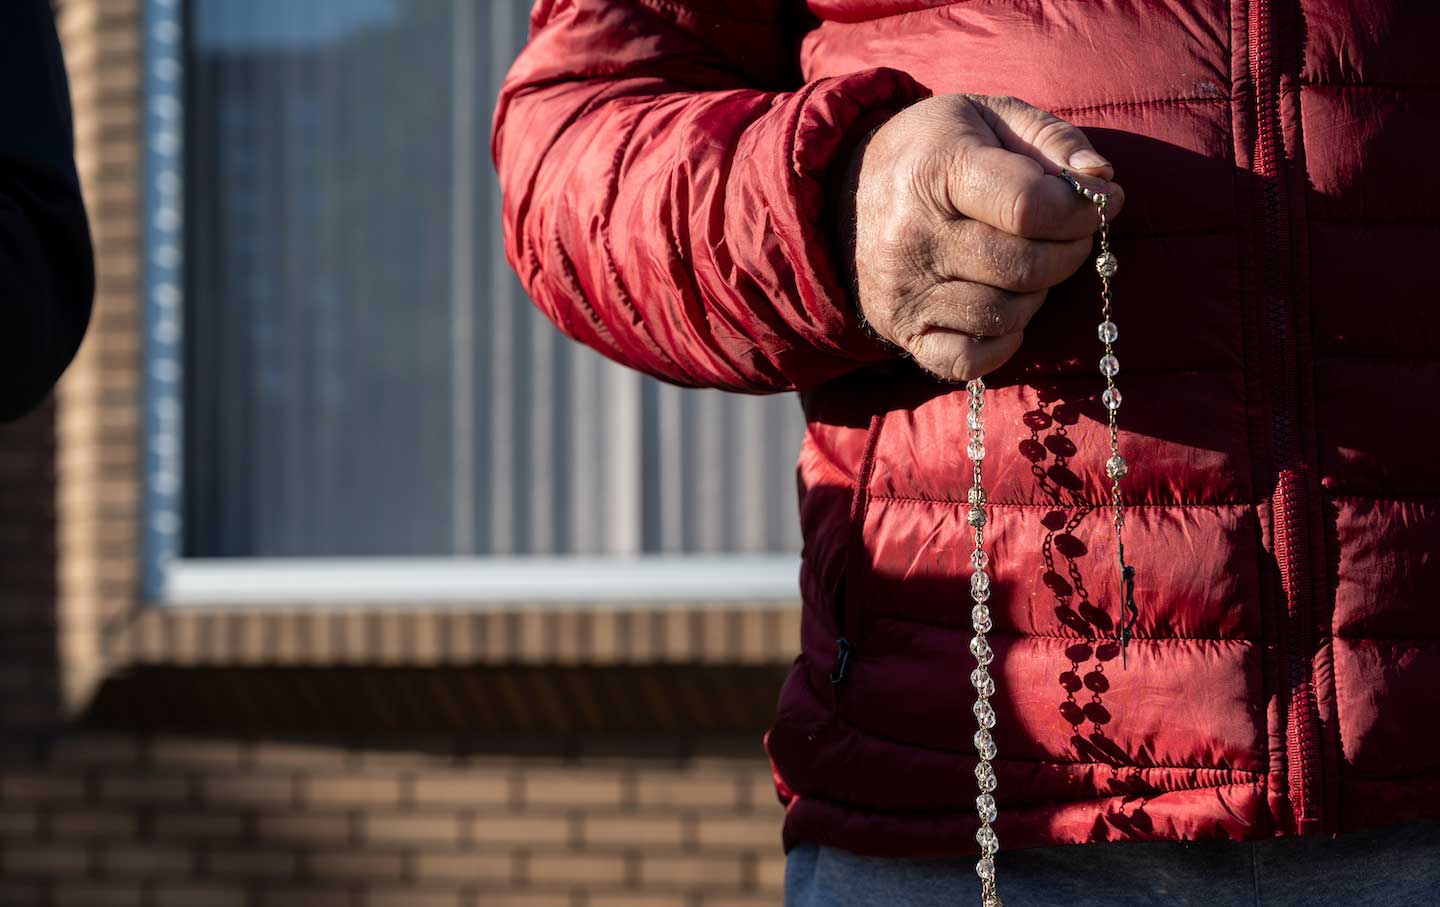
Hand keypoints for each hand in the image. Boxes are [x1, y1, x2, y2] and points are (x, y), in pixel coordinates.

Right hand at [839, 94, 1124, 380]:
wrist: (845, 188)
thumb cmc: (936, 148)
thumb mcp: (990, 116)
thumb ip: (1053, 138)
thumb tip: (1103, 182)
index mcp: (938, 170)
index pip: (1029, 206)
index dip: (1081, 210)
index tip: (1095, 203)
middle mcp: (914, 235)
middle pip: (1025, 266)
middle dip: (1069, 251)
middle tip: (1067, 235)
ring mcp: (904, 289)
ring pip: (1005, 315)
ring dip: (1037, 295)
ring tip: (1029, 265)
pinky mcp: (900, 329)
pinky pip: (968, 360)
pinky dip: (1002, 342)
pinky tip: (1005, 309)